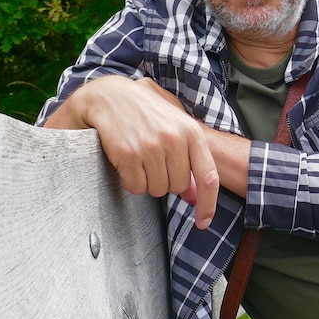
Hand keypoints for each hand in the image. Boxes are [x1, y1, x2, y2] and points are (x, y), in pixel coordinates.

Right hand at [44, 75, 219, 228]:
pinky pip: (135, 187)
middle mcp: (174, 139)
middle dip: (165, 182)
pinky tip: (127, 162)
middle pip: (177, 188)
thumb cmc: (146, 112)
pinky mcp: (127, 154)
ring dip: (146, 182)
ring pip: (155, 190)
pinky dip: (130, 181)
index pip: (208, 177)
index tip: (203, 223)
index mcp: (191, 132)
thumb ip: (190, 159)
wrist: (109, 96)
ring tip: (140, 159)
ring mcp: (150, 147)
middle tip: (154, 163)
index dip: (208, 205)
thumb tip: (194, 196)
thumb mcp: (175, 128)